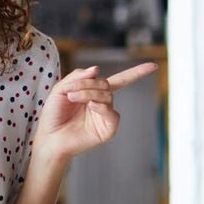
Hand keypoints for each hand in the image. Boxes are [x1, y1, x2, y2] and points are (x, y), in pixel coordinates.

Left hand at [33, 62, 158, 162]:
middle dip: (88, 83)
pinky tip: (90, 106)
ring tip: (72, 98)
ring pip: (107, 95)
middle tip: (71, 91)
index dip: (136, 73)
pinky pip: (112, 113)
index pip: (118, 80)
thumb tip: (97, 69)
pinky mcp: (107, 129)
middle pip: (106, 84)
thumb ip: (77, 77)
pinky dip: (101, 106)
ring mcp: (106, 116)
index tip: (153, 65)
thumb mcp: (60, 90)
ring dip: (88, 93)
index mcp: (94, 93)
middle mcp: (102, 103)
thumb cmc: (53, 115)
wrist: (50, 137)